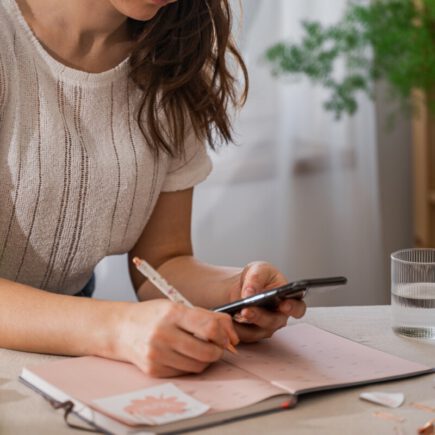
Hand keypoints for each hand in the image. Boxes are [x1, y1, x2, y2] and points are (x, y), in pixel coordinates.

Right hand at [114, 300, 238, 376]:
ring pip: (198, 366)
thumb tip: (233, 337)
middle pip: (207, 351)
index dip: (224, 335)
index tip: (226, 337)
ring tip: (198, 348)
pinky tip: (181, 355)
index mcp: (172, 313)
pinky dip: (189, 365)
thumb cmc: (153, 316)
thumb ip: (209, 317)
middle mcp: (163, 334)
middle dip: (217, 350)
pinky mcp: (154, 370)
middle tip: (215, 345)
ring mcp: (157, 354)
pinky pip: (184, 373)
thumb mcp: (179, 307)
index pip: (209, 327)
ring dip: (205, 359)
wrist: (121, 329)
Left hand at [229, 262, 305, 342]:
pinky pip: (243, 335)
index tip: (284, 305)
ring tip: (232, 314)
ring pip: (257, 332)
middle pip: (273, 322)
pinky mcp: (251, 334)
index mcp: (288, 299)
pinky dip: (234, 327)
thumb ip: (256, 278)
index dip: (292, 308)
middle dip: (259, 316)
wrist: (242, 285)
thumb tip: (250, 293)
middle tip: (246, 310)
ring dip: (244, 325)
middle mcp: (279, 316)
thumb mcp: (258, 269)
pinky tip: (226, 318)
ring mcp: (265, 327)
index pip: (297, 308)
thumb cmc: (258, 277)